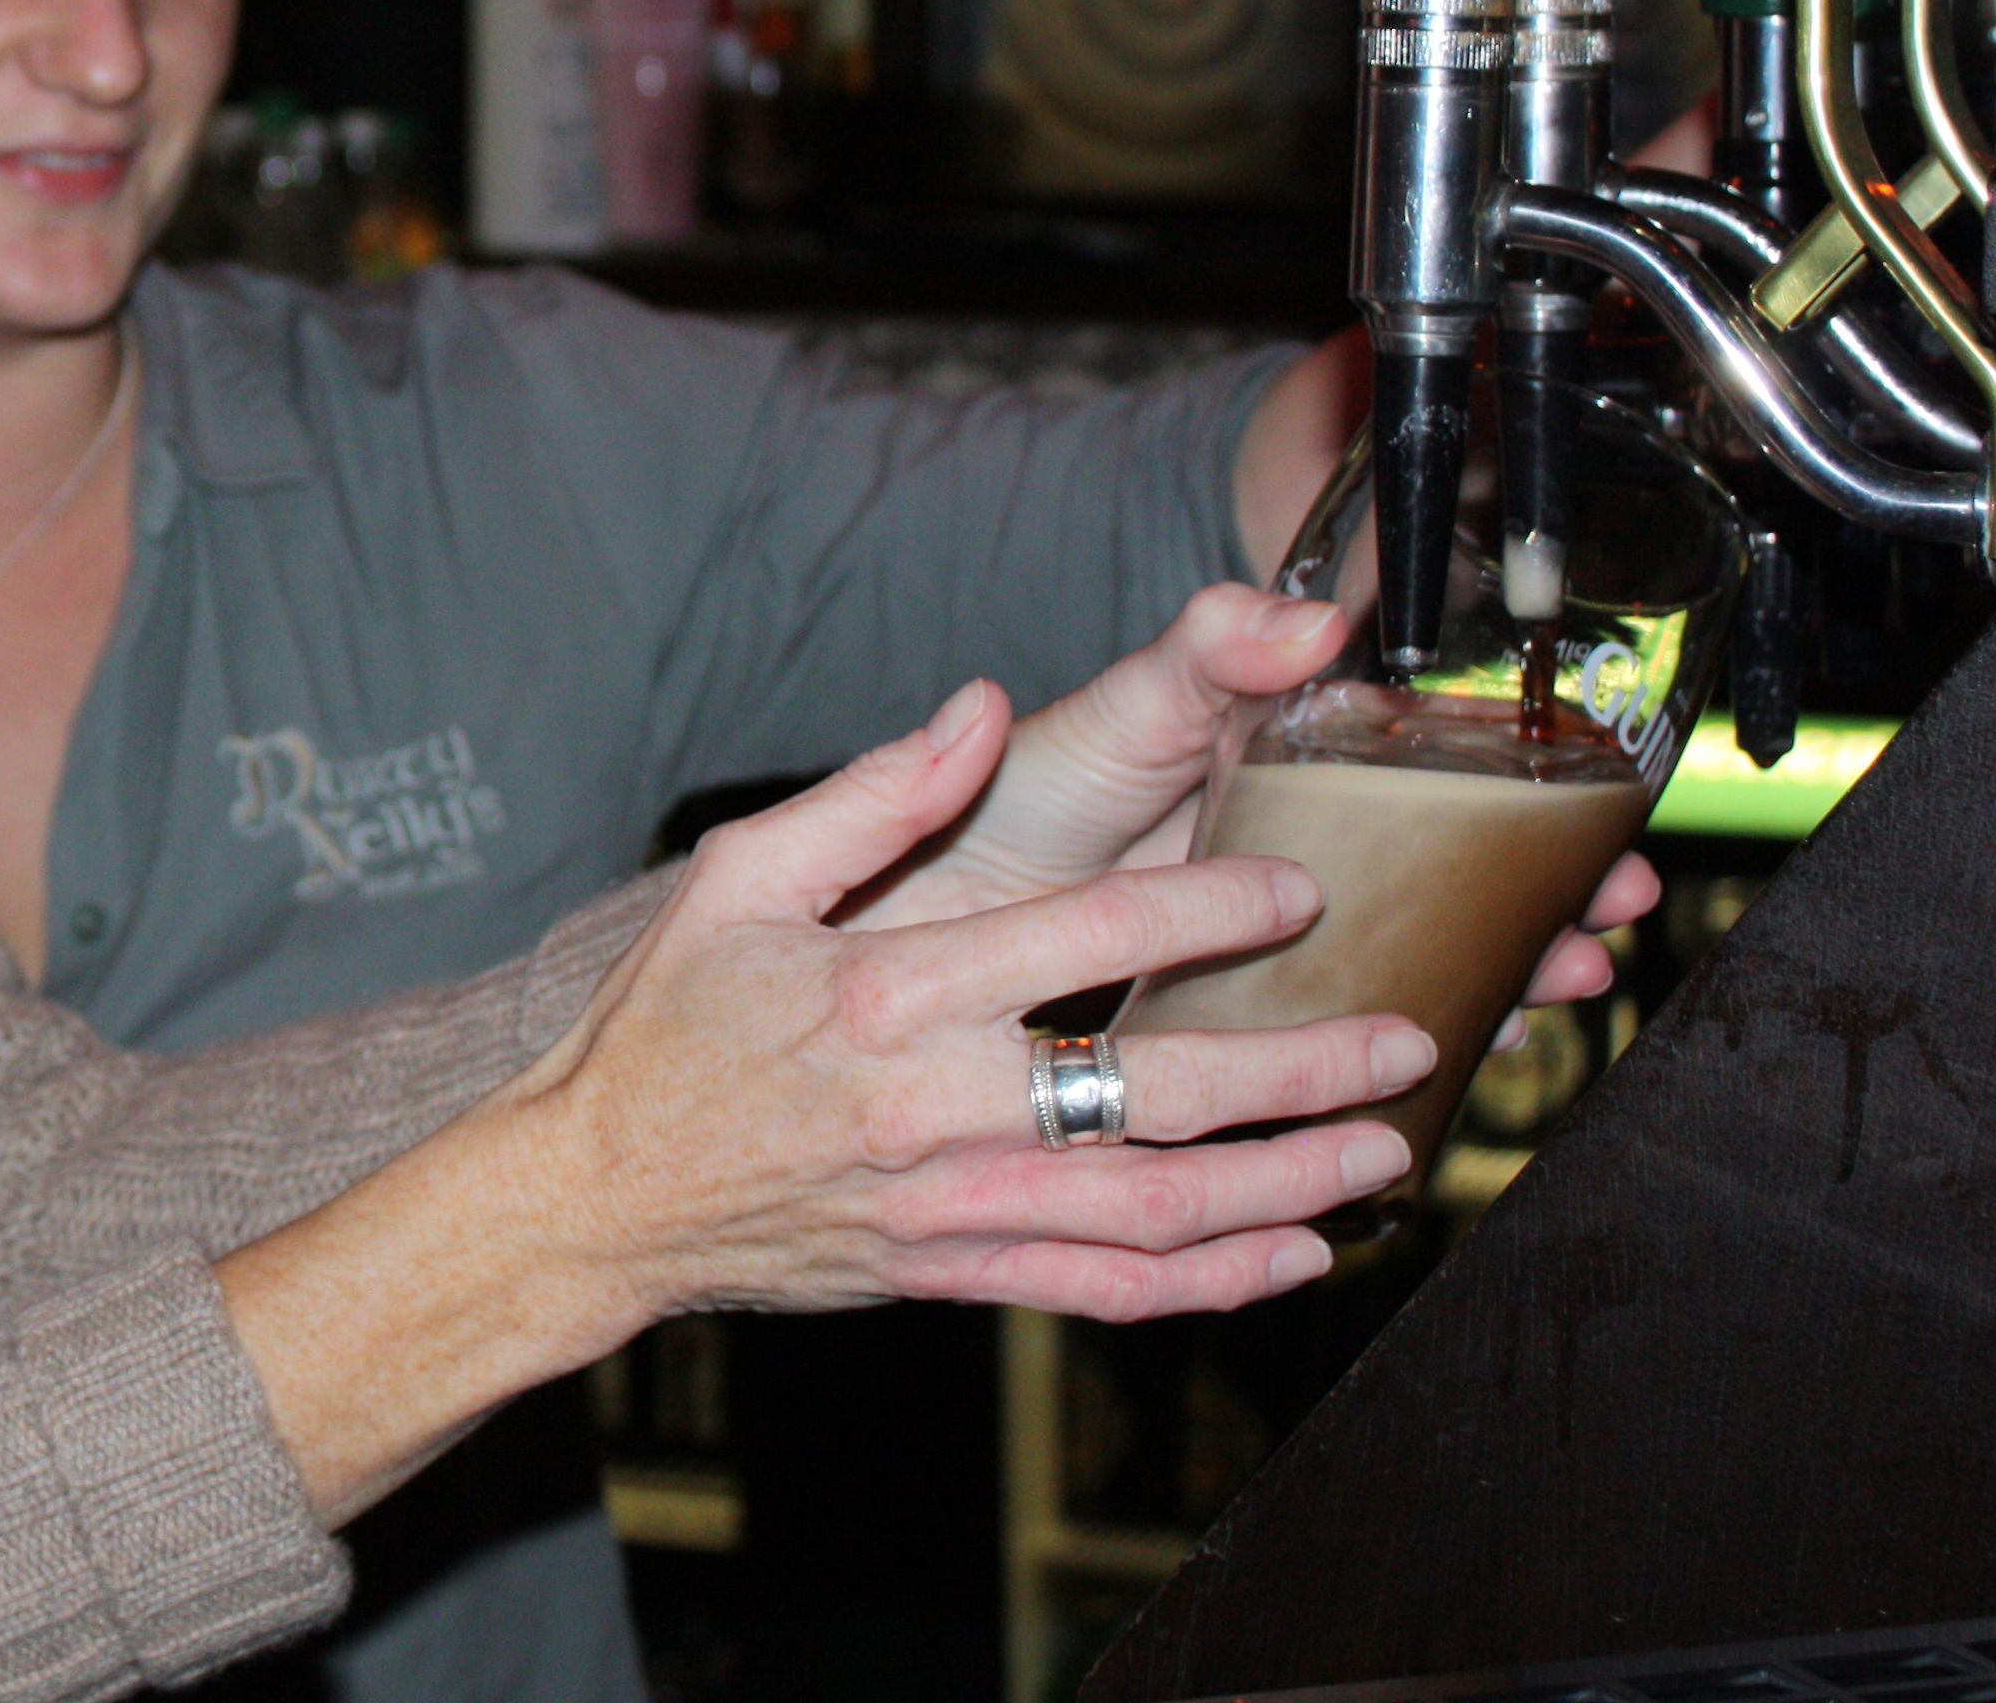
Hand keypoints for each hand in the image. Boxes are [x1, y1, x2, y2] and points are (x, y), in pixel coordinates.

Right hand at [212, 681, 1430, 1525]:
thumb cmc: (661, 1025)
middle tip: (1405, 1039)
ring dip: (1283, 1185)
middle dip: (1296, 1070)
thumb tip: (976, 705)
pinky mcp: (947, 1272)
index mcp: (887, 991)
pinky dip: (1208, 1282)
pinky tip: (1291, 1256)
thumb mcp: (738, 878)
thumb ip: (873, 793)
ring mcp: (947, 1204)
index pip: (1081, 939)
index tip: (1301, 884)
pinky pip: (1102, 1289)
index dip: (1206, 906)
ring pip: (1152, 1208)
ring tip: (1384, 1153)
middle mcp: (931, 1105)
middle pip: (1153, 1092)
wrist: (589, 1195)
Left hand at [852, 588, 1663, 1019]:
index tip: (1604, 833)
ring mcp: (1267, 962)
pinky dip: (1391, 1075)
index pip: (1442, 796)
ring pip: (1408, 978)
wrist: (920, 903)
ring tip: (1555, 990)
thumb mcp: (1125, 704)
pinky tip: (1447, 1089)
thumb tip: (1313, 616)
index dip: (1531, 813)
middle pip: (1451, 894)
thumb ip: (1211, 652)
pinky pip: (1329, 1065)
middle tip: (1606, 924)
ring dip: (1491, 986)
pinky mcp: (1228, 1042)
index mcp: (1291, 790)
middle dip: (1542, 911)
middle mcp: (1296, 877)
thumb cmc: (1020, 788)